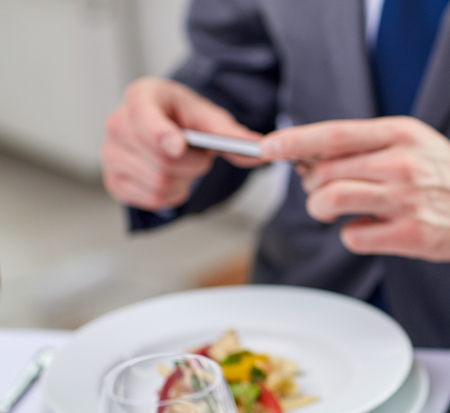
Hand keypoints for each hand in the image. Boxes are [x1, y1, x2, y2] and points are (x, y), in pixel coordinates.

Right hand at [101, 77, 263, 210]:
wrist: (167, 128)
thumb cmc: (184, 118)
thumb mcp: (210, 119)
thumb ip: (233, 135)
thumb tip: (260, 150)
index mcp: (142, 96)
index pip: (144, 114)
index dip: (160, 133)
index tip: (177, 146)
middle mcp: (118, 122)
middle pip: (162, 160)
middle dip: (192, 164)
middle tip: (197, 154)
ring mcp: (110, 153)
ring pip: (159, 182)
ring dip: (184, 180)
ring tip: (182, 164)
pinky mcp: (113, 180)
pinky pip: (151, 198)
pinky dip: (171, 195)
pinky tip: (172, 179)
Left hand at [258, 117, 449, 261]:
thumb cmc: (446, 174)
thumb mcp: (412, 142)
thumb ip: (365, 146)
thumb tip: (309, 158)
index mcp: (400, 134)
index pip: (334, 135)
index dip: (294, 142)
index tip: (268, 148)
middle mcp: (402, 164)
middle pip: (325, 173)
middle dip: (312, 185)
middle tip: (321, 191)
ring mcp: (407, 201)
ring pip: (332, 202)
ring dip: (322, 209)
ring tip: (333, 210)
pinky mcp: (411, 235)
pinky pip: (354, 237)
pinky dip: (352, 235)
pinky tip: (371, 230)